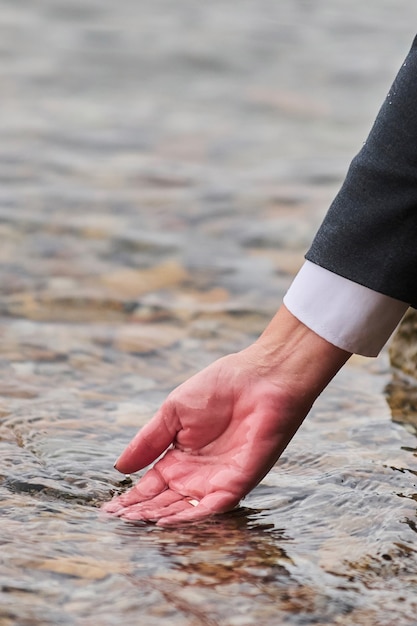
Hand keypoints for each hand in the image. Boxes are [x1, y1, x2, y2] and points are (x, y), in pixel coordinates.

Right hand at [102, 306, 349, 525]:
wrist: (260, 378)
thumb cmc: (219, 387)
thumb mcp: (173, 412)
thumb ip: (149, 441)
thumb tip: (120, 468)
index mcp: (180, 457)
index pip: (151, 485)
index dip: (131, 498)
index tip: (108, 510)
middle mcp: (197, 474)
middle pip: (164, 502)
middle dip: (140, 512)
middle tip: (116, 522)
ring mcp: (217, 481)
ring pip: (184, 510)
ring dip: (159, 518)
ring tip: (133, 523)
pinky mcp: (238, 483)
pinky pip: (212, 507)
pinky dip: (190, 517)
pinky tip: (165, 522)